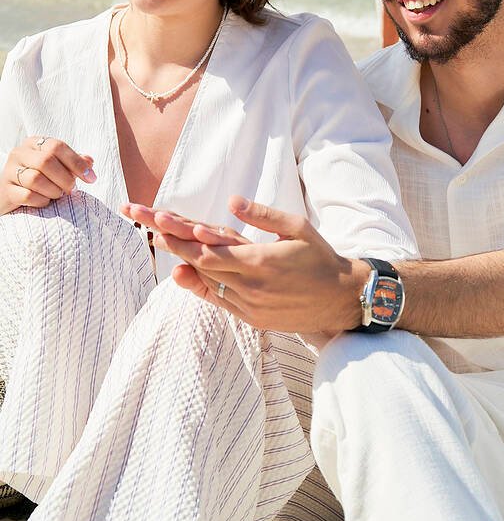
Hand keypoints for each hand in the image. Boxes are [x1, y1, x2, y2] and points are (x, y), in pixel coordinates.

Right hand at [0, 136, 95, 215]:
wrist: (12, 194)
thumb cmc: (41, 178)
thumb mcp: (58, 166)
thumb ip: (74, 162)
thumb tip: (90, 161)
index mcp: (34, 143)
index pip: (57, 146)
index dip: (77, 163)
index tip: (91, 178)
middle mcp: (20, 153)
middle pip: (46, 161)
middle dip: (65, 178)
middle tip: (72, 189)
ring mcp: (9, 171)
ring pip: (35, 179)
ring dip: (53, 190)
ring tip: (58, 194)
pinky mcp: (6, 190)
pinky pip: (27, 196)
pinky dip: (41, 201)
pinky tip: (45, 201)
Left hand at [123, 197, 364, 333]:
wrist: (341, 299)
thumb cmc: (320, 258)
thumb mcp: (297, 229)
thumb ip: (262, 216)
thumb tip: (232, 202)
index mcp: (259, 262)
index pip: (208, 248)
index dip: (180, 235)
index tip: (157, 220)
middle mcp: (249, 287)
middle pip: (200, 264)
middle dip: (170, 243)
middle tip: (145, 226)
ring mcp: (249, 306)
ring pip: (207, 283)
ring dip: (183, 263)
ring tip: (159, 241)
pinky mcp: (252, 319)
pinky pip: (219, 300)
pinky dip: (201, 285)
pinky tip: (185, 270)